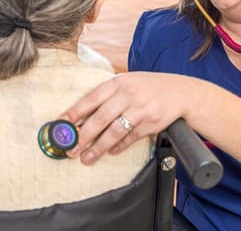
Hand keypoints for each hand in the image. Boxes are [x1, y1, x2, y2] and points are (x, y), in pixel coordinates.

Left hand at [59, 71, 194, 164]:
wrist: (181, 92)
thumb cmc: (149, 87)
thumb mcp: (128, 83)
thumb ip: (108, 97)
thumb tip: (82, 118)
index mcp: (118, 83)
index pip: (91, 98)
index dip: (74, 112)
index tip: (59, 125)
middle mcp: (128, 95)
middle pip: (100, 118)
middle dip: (83, 136)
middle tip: (70, 149)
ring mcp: (140, 109)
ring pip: (114, 132)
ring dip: (98, 147)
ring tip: (86, 158)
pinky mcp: (151, 123)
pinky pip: (130, 138)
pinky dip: (119, 146)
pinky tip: (111, 152)